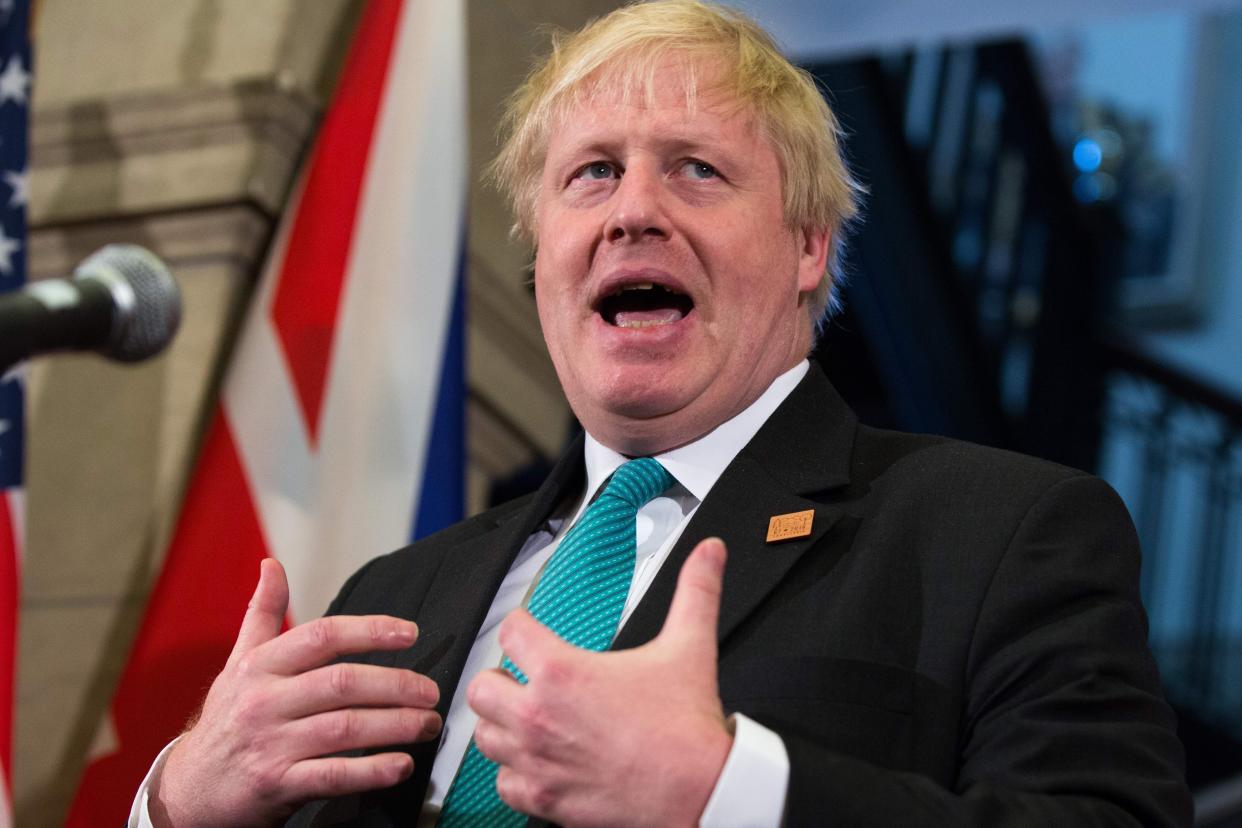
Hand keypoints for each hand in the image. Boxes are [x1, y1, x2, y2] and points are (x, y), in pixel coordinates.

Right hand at [151, 558, 442, 827]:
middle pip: (342, 682)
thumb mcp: (238, 663)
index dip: (370, 630)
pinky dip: (371, 771)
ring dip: (396, 725)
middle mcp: (265, 701)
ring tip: (427, 724)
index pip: (322, 636)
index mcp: (261, 666)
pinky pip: (332, 776)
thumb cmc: (226, 720)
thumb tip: (272, 565)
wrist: (188, 790)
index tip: (410, 633)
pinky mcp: (275, 785)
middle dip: (396, 685)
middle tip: (431, 691)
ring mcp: (270, 744)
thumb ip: (262, 614)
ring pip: (344, 727)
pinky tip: (401, 764)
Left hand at [468, 537, 733, 827]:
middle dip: (500, 680)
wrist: (700, 792)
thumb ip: (696, 590)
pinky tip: (539, 763)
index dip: (520, 626)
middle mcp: (538, 715)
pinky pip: (503, 784)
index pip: (510, 632)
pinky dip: (516, 774)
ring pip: (485, 737)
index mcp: (562, 672)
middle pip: (481, 688)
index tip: (529, 632)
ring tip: (528, 720)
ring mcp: (536, 761)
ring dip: (502, 726)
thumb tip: (708, 553)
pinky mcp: (543, 799)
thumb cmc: (686, 729)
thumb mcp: (689, 646)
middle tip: (523, 681)